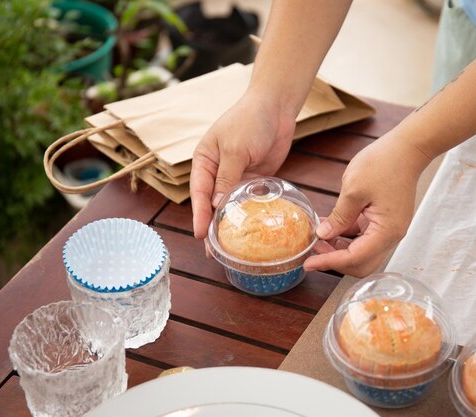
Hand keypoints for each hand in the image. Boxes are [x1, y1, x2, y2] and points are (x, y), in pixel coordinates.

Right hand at [191, 91, 295, 238]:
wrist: (276, 106)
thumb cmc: (249, 121)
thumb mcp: (235, 149)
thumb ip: (227, 178)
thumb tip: (216, 204)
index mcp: (204, 160)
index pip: (199, 192)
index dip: (199, 215)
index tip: (199, 235)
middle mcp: (218, 170)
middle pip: (212, 202)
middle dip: (213, 225)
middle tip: (213, 251)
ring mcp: (236, 175)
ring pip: (231, 204)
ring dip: (231, 223)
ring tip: (231, 248)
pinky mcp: (255, 177)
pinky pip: (250, 200)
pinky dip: (250, 214)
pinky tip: (251, 230)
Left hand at [303, 135, 431, 276]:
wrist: (407, 148)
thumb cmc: (383, 163)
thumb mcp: (353, 190)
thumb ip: (338, 217)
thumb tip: (323, 235)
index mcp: (386, 231)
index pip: (355, 258)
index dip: (329, 262)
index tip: (308, 263)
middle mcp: (391, 236)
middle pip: (361, 263)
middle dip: (335, 260)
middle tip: (313, 251)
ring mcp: (389, 229)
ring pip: (361, 252)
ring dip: (339, 249)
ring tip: (318, 239)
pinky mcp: (385, 221)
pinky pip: (364, 237)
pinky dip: (346, 237)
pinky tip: (329, 227)